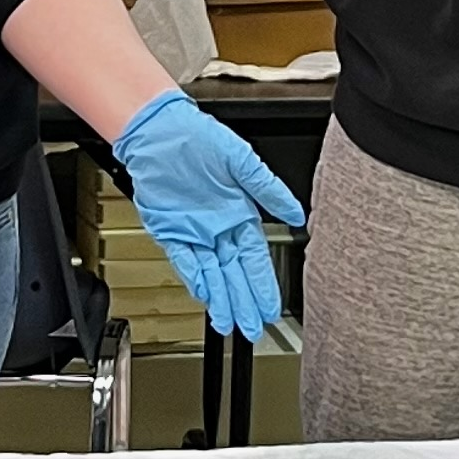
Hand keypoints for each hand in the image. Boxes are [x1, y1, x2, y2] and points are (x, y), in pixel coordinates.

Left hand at [111, 90, 305, 342]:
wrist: (160, 131)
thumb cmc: (200, 138)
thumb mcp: (243, 162)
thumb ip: (269, 191)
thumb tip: (298, 213)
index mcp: (239, 214)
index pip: (255, 259)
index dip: (263, 285)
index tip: (271, 307)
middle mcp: (218, 227)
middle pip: (234, 274)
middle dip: (244, 302)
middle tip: (253, 327)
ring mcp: (193, 231)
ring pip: (211, 273)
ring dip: (221, 298)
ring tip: (229, 323)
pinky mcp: (169, 230)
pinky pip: (183, 260)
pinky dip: (194, 277)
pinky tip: (205, 295)